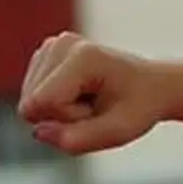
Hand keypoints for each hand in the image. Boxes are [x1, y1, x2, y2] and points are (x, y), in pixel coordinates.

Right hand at [19, 32, 165, 153]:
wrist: (152, 86)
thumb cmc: (138, 107)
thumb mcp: (119, 131)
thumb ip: (80, 139)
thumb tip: (37, 133)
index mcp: (82, 57)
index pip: (43, 104)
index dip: (68, 120)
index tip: (99, 111)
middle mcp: (61, 44)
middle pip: (32, 105)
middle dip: (64, 117)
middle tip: (97, 107)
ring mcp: (50, 47)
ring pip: (30, 103)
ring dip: (61, 111)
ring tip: (92, 101)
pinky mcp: (44, 56)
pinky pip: (33, 98)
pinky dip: (56, 104)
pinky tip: (81, 94)